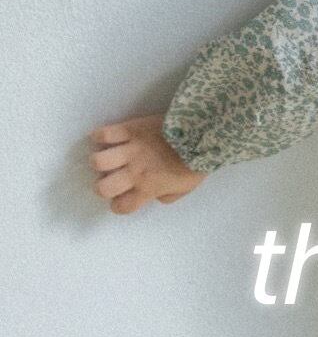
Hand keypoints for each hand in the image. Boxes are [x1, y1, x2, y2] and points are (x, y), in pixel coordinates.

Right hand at [87, 113, 207, 213]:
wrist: (201, 135)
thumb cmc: (194, 163)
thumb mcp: (184, 188)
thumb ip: (166, 196)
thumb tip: (153, 195)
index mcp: (148, 189)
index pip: (121, 206)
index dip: (119, 204)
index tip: (125, 196)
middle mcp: (134, 172)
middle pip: (102, 188)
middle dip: (103, 186)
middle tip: (113, 178)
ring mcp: (129, 150)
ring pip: (97, 161)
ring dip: (100, 162)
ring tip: (109, 157)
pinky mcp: (129, 130)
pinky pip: (104, 134)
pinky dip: (100, 136)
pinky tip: (107, 138)